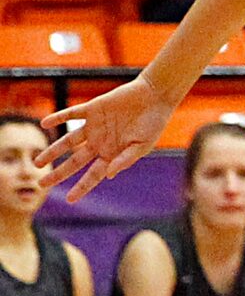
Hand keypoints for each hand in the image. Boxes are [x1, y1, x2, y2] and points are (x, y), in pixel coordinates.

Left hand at [38, 74, 174, 201]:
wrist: (155, 96)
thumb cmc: (154, 123)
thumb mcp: (143, 145)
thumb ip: (126, 160)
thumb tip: (109, 175)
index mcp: (112, 154)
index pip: (93, 174)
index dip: (82, 187)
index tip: (70, 199)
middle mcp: (100, 142)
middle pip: (74, 162)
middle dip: (58, 173)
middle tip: (41, 184)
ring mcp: (95, 126)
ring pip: (68, 141)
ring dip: (53, 151)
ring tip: (37, 162)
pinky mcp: (93, 108)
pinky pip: (72, 114)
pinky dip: (58, 117)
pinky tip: (45, 123)